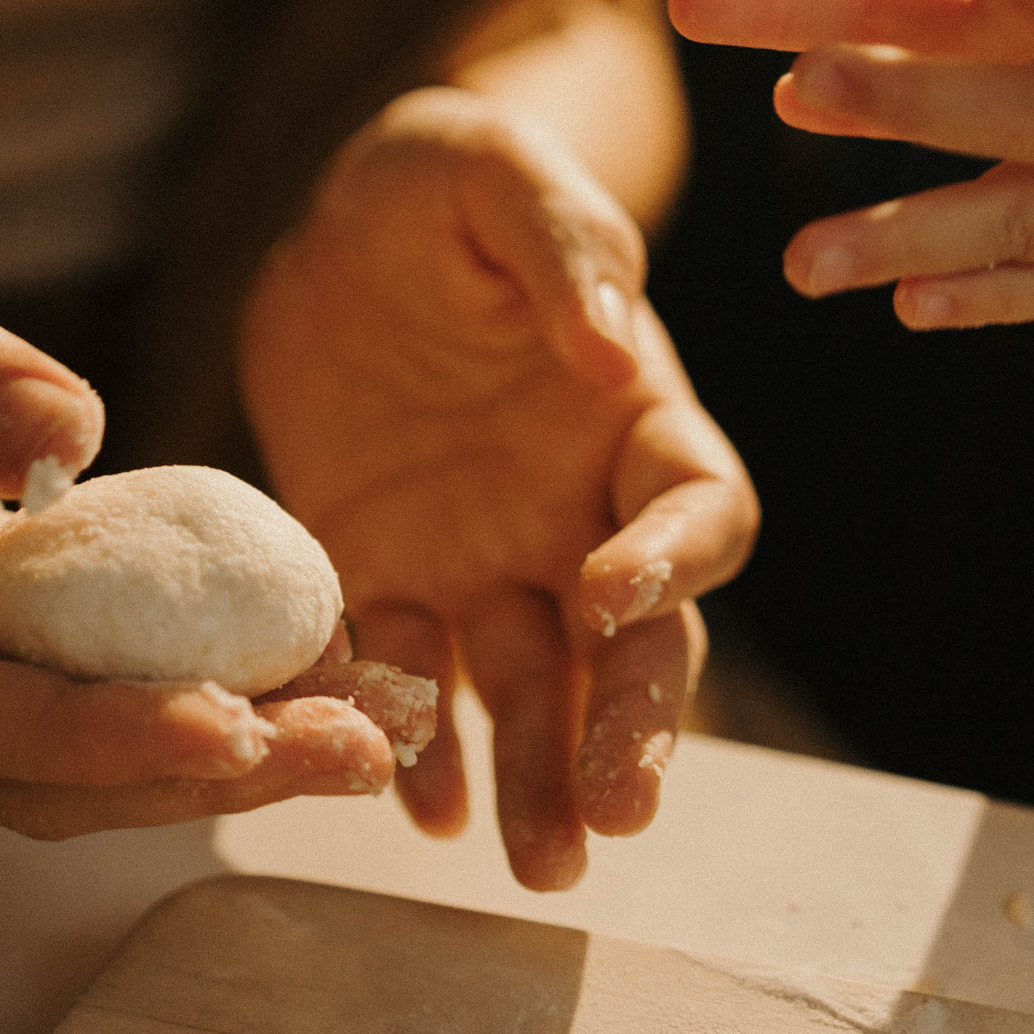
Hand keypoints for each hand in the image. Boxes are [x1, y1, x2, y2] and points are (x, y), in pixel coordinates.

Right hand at [0, 180, 408, 836]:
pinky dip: (184, 690)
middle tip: (361, 746)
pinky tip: (299, 660)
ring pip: (58, 759)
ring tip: (367, 723)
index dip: (92, 734)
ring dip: (212, 756)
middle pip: (23, 772)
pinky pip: (70, 691)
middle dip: (195, 773)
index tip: (231, 727)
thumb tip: (74, 430)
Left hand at [239, 85, 755, 889]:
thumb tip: (606, 350)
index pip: (699, 509)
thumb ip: (563, 246)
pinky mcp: (384, 573)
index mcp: (638, 414)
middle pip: (636, 639)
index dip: (672, 560)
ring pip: (532, 688)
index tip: (609, 593)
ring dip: (540, 774)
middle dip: (630, 725)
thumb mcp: (497, 174)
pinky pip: (403, 669)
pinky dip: (408, 736)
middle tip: (615, 811)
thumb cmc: (443, 180)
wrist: (334, 225)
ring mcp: (486, 554)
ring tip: (535, 859)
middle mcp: (579, 508)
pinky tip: (403, 795)